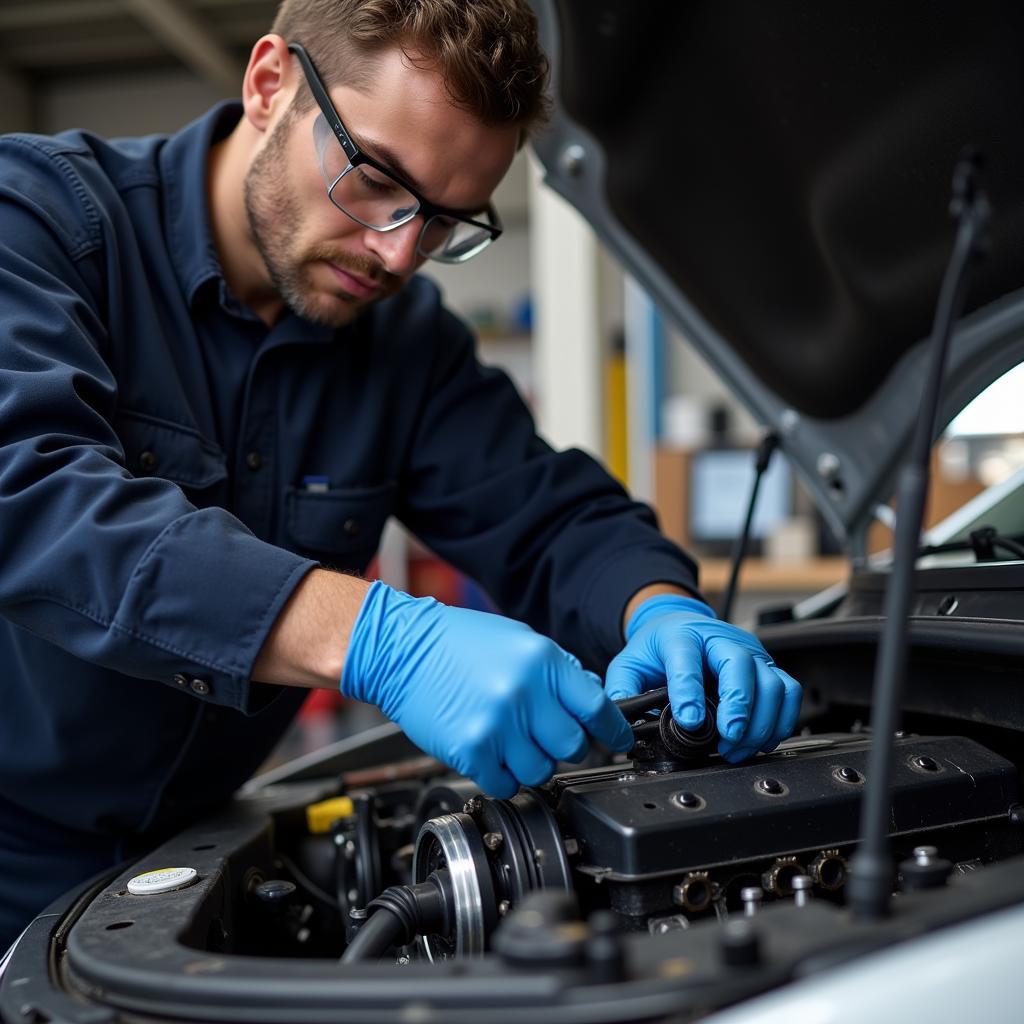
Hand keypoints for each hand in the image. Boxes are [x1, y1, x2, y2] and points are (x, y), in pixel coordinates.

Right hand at [341, 581, 634, 796]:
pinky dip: (501, 775)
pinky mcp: (471, 751)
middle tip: (543, 734)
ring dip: (530, 762)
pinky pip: (505, 783)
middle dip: (563, 744)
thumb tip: (591, 699)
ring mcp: (497, 726)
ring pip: (541, 770)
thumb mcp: (519, 639)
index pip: (597, 708)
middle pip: (573, 746)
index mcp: (542, 662)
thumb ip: (558, 670)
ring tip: (509, 739)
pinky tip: (489, 751)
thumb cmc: (459, 642)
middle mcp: (524, 694)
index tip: (617, 741)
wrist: (401, 650)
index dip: (612, 730)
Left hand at [605, 595, 801, 762]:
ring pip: (772, 681)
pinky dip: (782, 720)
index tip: (690, 720)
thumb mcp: (629, 663)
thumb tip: (621, 723)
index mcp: (682, 636)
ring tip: (739, 748)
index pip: (687, 660)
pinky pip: (789, 691)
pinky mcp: (767, 666)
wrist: (679, 624)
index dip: (689, 691)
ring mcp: (749, 652)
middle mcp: (720, 639)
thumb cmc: (658, 646)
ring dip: (761, 721)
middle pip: (740, 666)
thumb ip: (623, 690)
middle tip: (728, 738)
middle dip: (739, 707)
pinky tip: (762, 740)